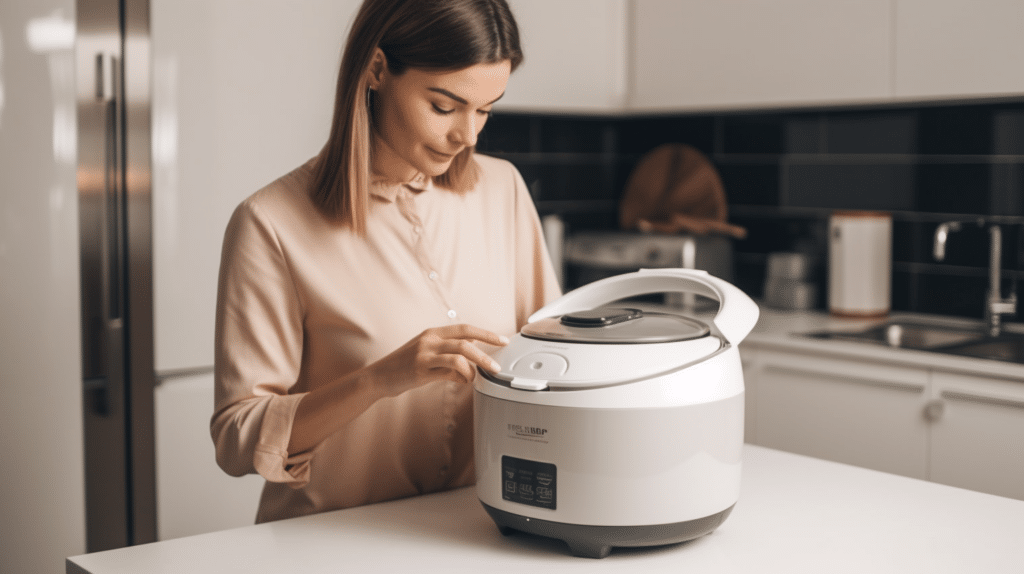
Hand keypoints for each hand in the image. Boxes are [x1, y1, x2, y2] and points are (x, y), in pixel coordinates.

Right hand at [373, 324, 508, 389]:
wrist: (379, 376)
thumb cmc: (404, 365)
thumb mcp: (427, 351)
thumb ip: (448, 349)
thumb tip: (472, 349)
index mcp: (433, 332)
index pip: (465, 328)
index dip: (486, 333)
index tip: (502, 340)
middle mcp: (429, 340)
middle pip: (465, 341)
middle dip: (485, 353)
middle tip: (496, 366)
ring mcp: (424, 354)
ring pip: (459, 355)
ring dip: (474, 368)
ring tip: (478, 377)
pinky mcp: (420, 370)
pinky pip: (448, 371)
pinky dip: (460, 377)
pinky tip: (462, 382)